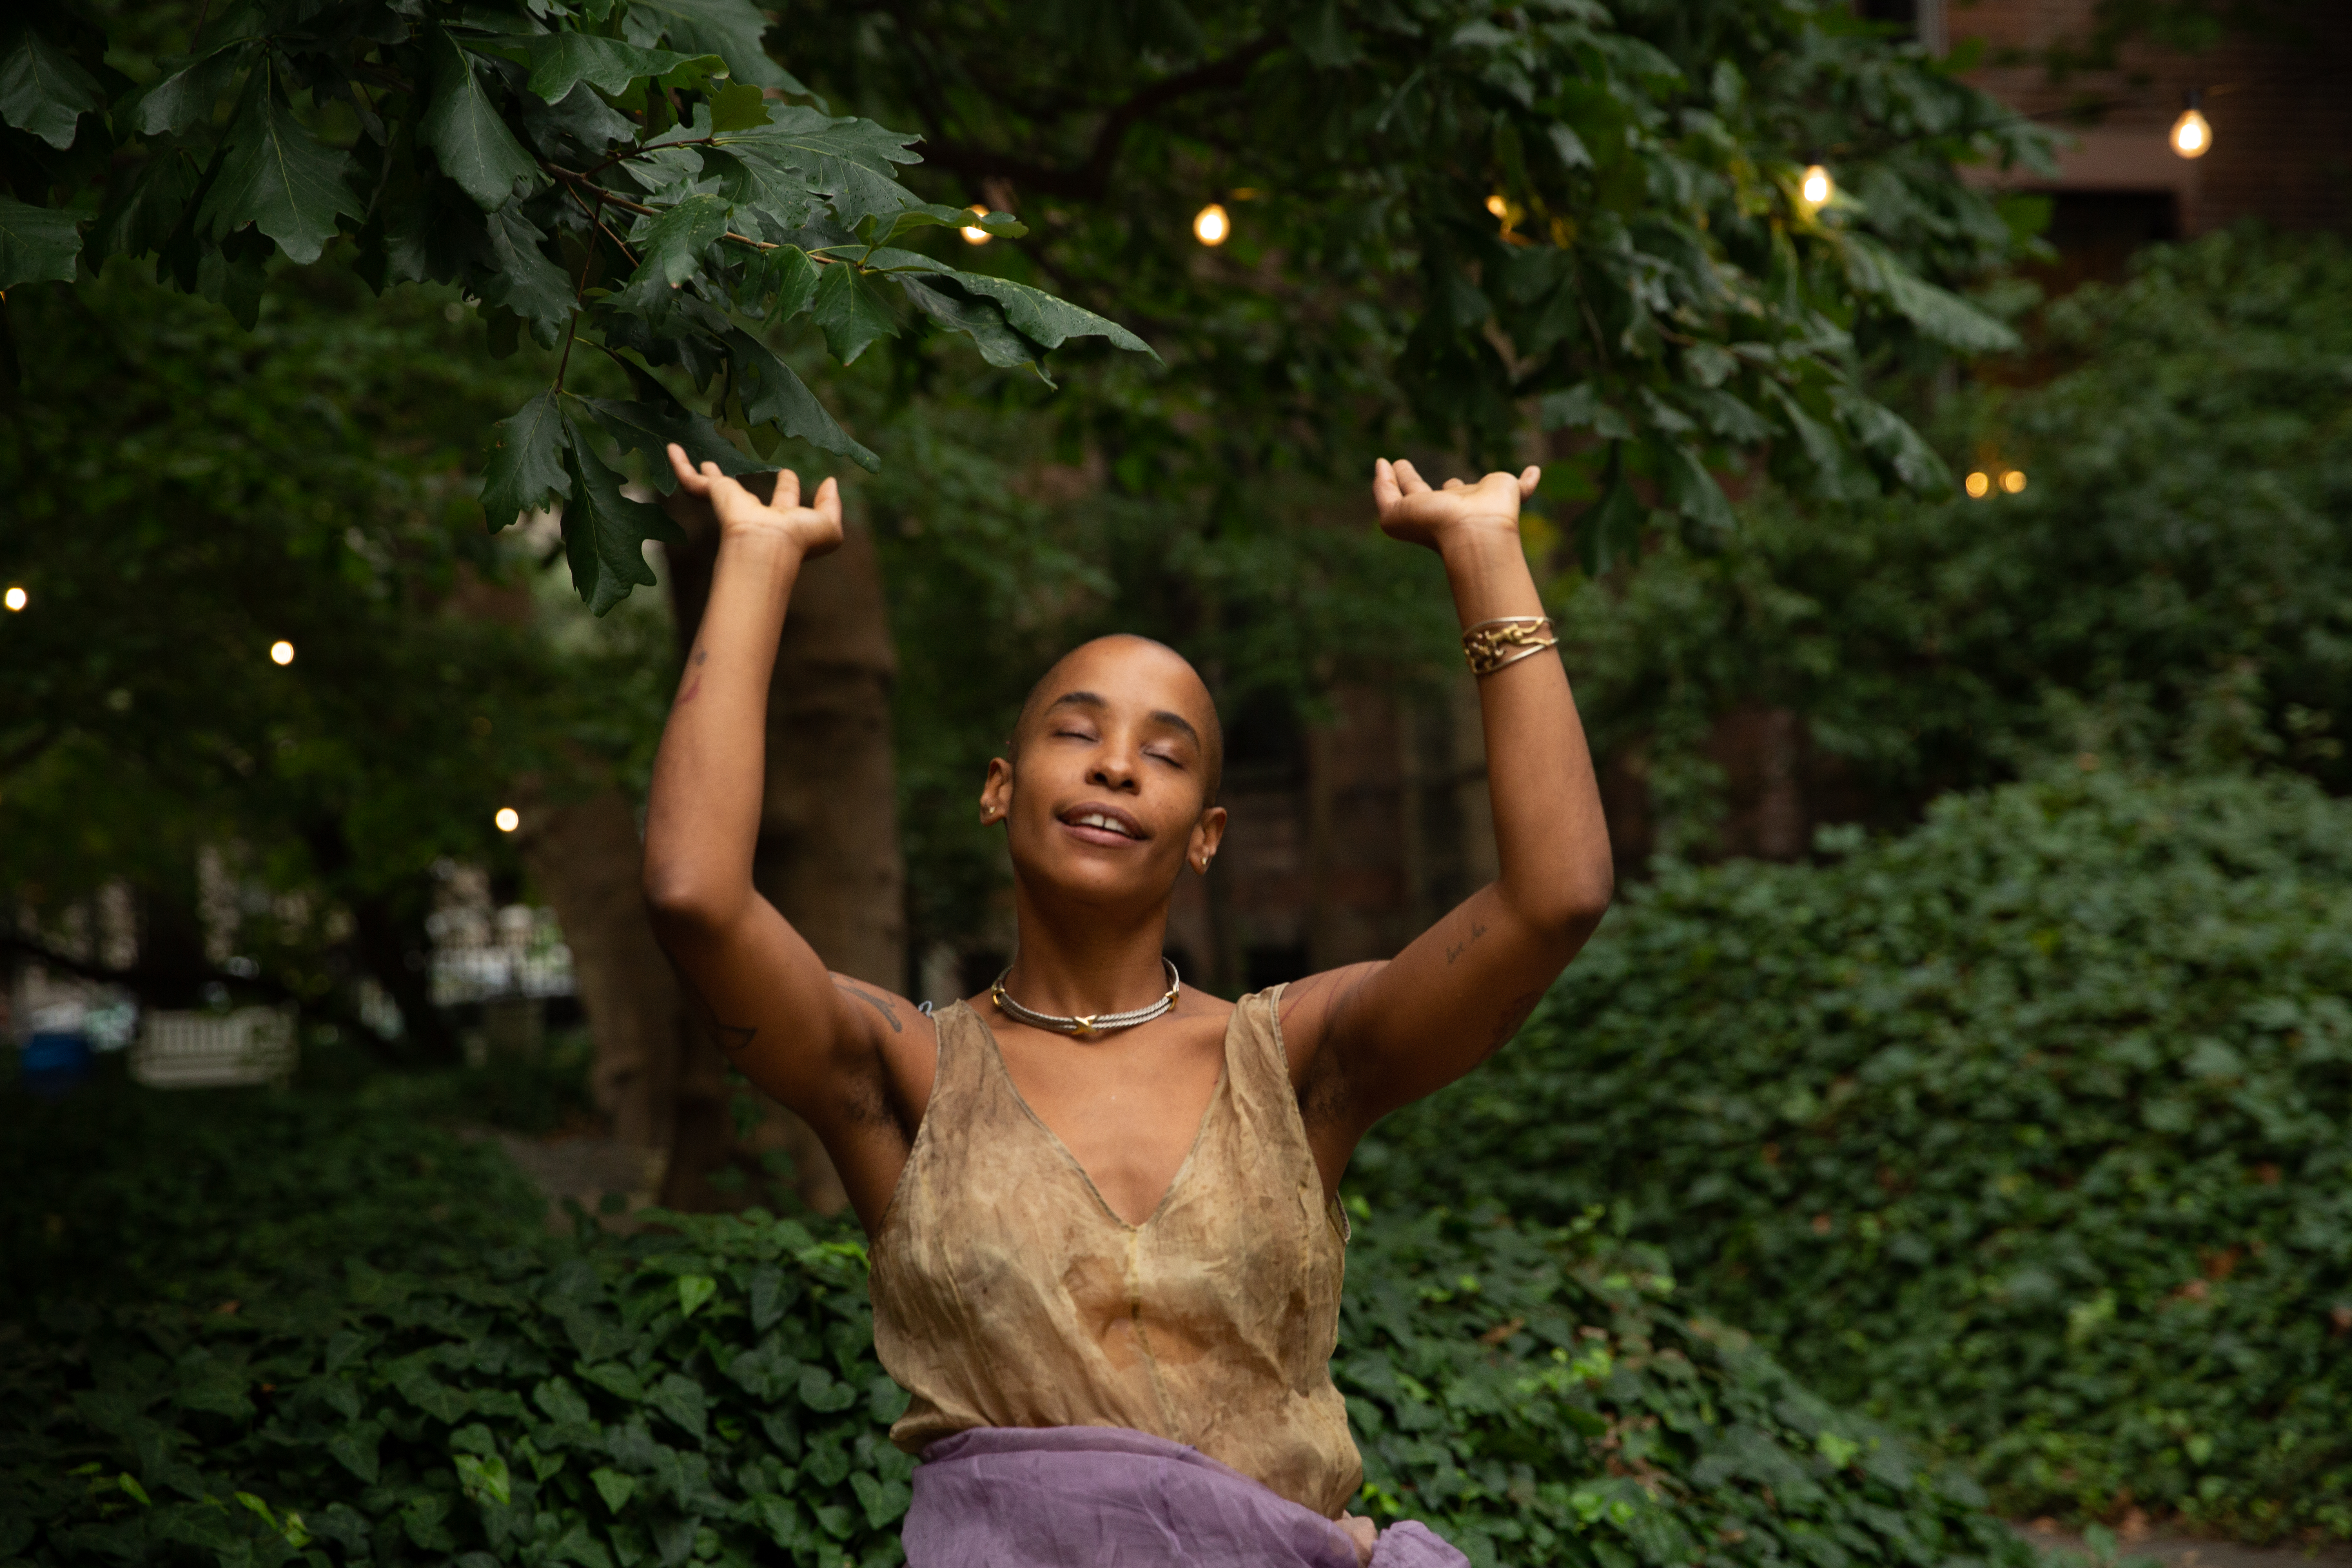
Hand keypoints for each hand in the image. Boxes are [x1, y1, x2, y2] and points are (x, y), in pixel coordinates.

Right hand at [665, 443, 843, 557]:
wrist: (770, 546)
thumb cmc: (800, 540)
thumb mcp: (829, 525)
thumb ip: (831, 504)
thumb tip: (830, 482)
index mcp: (782, 519)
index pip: (784, 499)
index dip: (787, 485)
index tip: (787, 473)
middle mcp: (754, 512)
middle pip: (742, 494)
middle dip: (741, 484)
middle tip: (739, 469)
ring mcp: (731, 505)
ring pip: (712, 486)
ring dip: (704, 474)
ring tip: (701, 460)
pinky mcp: (714, 495)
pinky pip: (691, 479)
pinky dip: (680, 464)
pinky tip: (673, 448)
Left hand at [1371, 457, 1539, 551]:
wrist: (1473, 532)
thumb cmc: (1432, 526)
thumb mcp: (1391, 514)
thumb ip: (1383, 490)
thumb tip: (1382, 463)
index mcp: (1430, 510)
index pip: (1412, 492)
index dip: (1400, 478)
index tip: (1392, 464)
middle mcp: (1455, 507)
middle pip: (1435, 491)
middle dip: (1416, 480)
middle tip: (1402, 465)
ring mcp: (1482, 502)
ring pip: (1477, 491)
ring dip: (1474, 486)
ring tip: (1458, 480)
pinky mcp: (1508, 494)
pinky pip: (1523, 487)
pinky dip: (1529, 481)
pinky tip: (1535, 472)